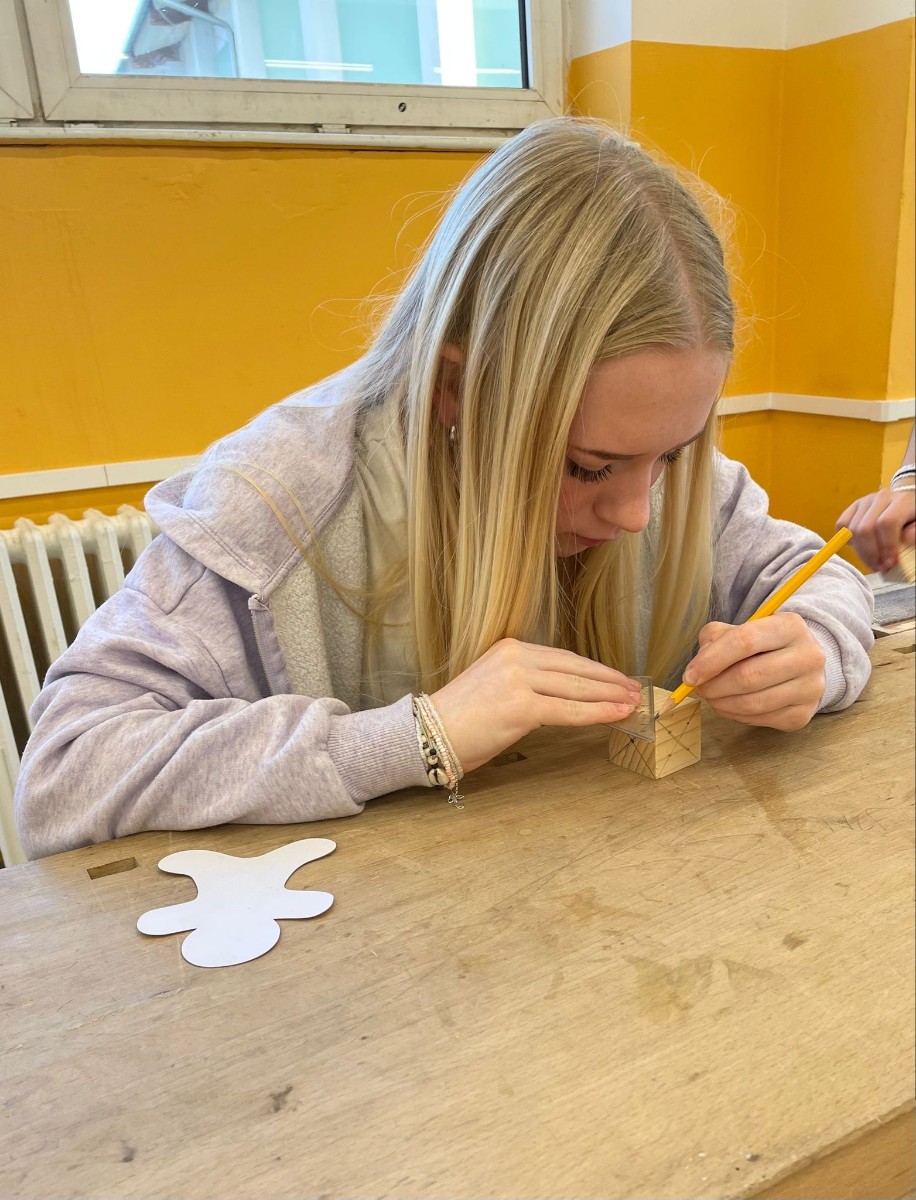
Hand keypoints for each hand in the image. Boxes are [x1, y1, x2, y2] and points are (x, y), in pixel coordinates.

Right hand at [430, 639, 641, 772]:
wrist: (429, 734)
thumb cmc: (461, 719)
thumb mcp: (495, 685)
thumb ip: (527, 683)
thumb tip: (565, 695)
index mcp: (510, 648)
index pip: (564, 658)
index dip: (595, 669)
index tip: (617, 678)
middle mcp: (516, 657)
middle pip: (575, 668)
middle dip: (609, 680)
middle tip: (634, 689)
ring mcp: (518, 680)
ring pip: (577, 688)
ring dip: (610, 696)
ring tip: (632, 702)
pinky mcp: (521, 706)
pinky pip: (569, 710)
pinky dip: (597, 713)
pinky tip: (615, 715)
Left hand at [683, 614, 825, 731]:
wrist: (802, 664)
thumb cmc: (764, 644)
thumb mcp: (740, 628)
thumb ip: (715, 640)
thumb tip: (697, 669)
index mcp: (791, 626)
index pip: (746, 641)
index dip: (712, 661)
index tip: (689, 676)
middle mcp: (808, 656)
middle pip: (749, 676)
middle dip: (714, 686)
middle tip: (699, 688)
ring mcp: (809, 688)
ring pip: (754, 702)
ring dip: (722, 704)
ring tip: (711, 697)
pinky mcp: (803, 714)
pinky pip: (760, 719)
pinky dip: (736, 715)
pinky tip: (729, 706)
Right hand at [837, 487, 915, 572]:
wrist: (906, 504)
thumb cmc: (914, 520)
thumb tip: (907, 538)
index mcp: (902, 501)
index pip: (886, 523)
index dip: (887, 546)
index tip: (891, 563)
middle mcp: (881, 497)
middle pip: (865, 528)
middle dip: (870, 553)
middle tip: (879, 567)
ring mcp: (865, 501)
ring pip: (852, 530)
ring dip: (861, 552)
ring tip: (872, 562)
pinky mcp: (854, 506)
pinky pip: (842, 525)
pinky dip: (848, 540)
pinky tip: (861, 547)